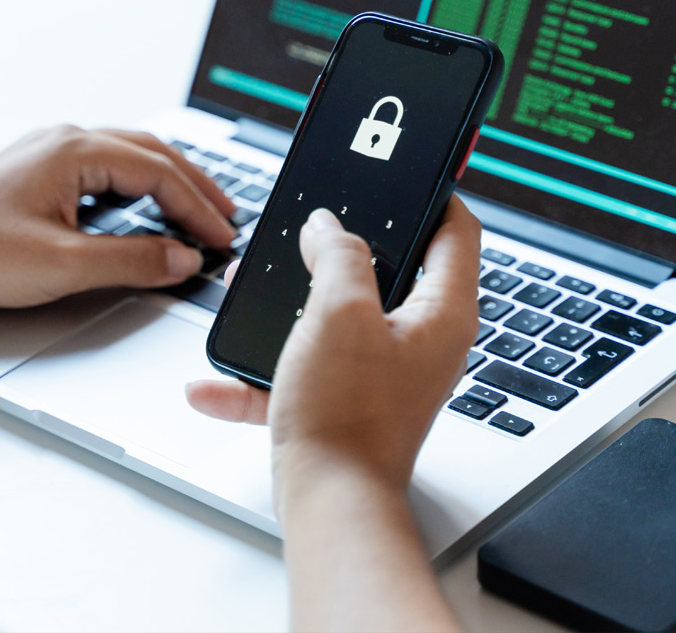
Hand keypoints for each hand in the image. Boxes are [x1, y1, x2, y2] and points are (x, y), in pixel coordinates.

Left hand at [0, 125, 235, 307]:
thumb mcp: (63, 264)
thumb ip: (132, 260)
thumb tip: (180, 258)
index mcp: (74, 150)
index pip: (158, 173)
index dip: (197, 208)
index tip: (221, 237)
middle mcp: (64, 140)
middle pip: (151, 154)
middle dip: (194, 187)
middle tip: (225, 218)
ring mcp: (49, 152)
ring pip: (129, 157)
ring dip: (167, 183)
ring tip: (197, 210)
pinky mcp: (38, 171)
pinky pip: (104, 168)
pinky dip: (138, 186)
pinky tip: (145, 208)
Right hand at [186, 196, 479, 498]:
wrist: (329, 503)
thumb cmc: (347, 417)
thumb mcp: (339, 313)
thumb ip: (337, 256)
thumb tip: (329, 227)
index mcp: (441, 312)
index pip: (456, 230)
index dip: (432, 192)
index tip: (405, 172)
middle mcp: (422, 340)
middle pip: (393, 269)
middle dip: (344, 247)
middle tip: (316, 224)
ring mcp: (386, 372)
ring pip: (341, 316)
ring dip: (296, 304)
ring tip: (258, 288)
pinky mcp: (350, 400)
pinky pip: (306, 369)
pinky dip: (265, 372)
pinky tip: (219, 382)